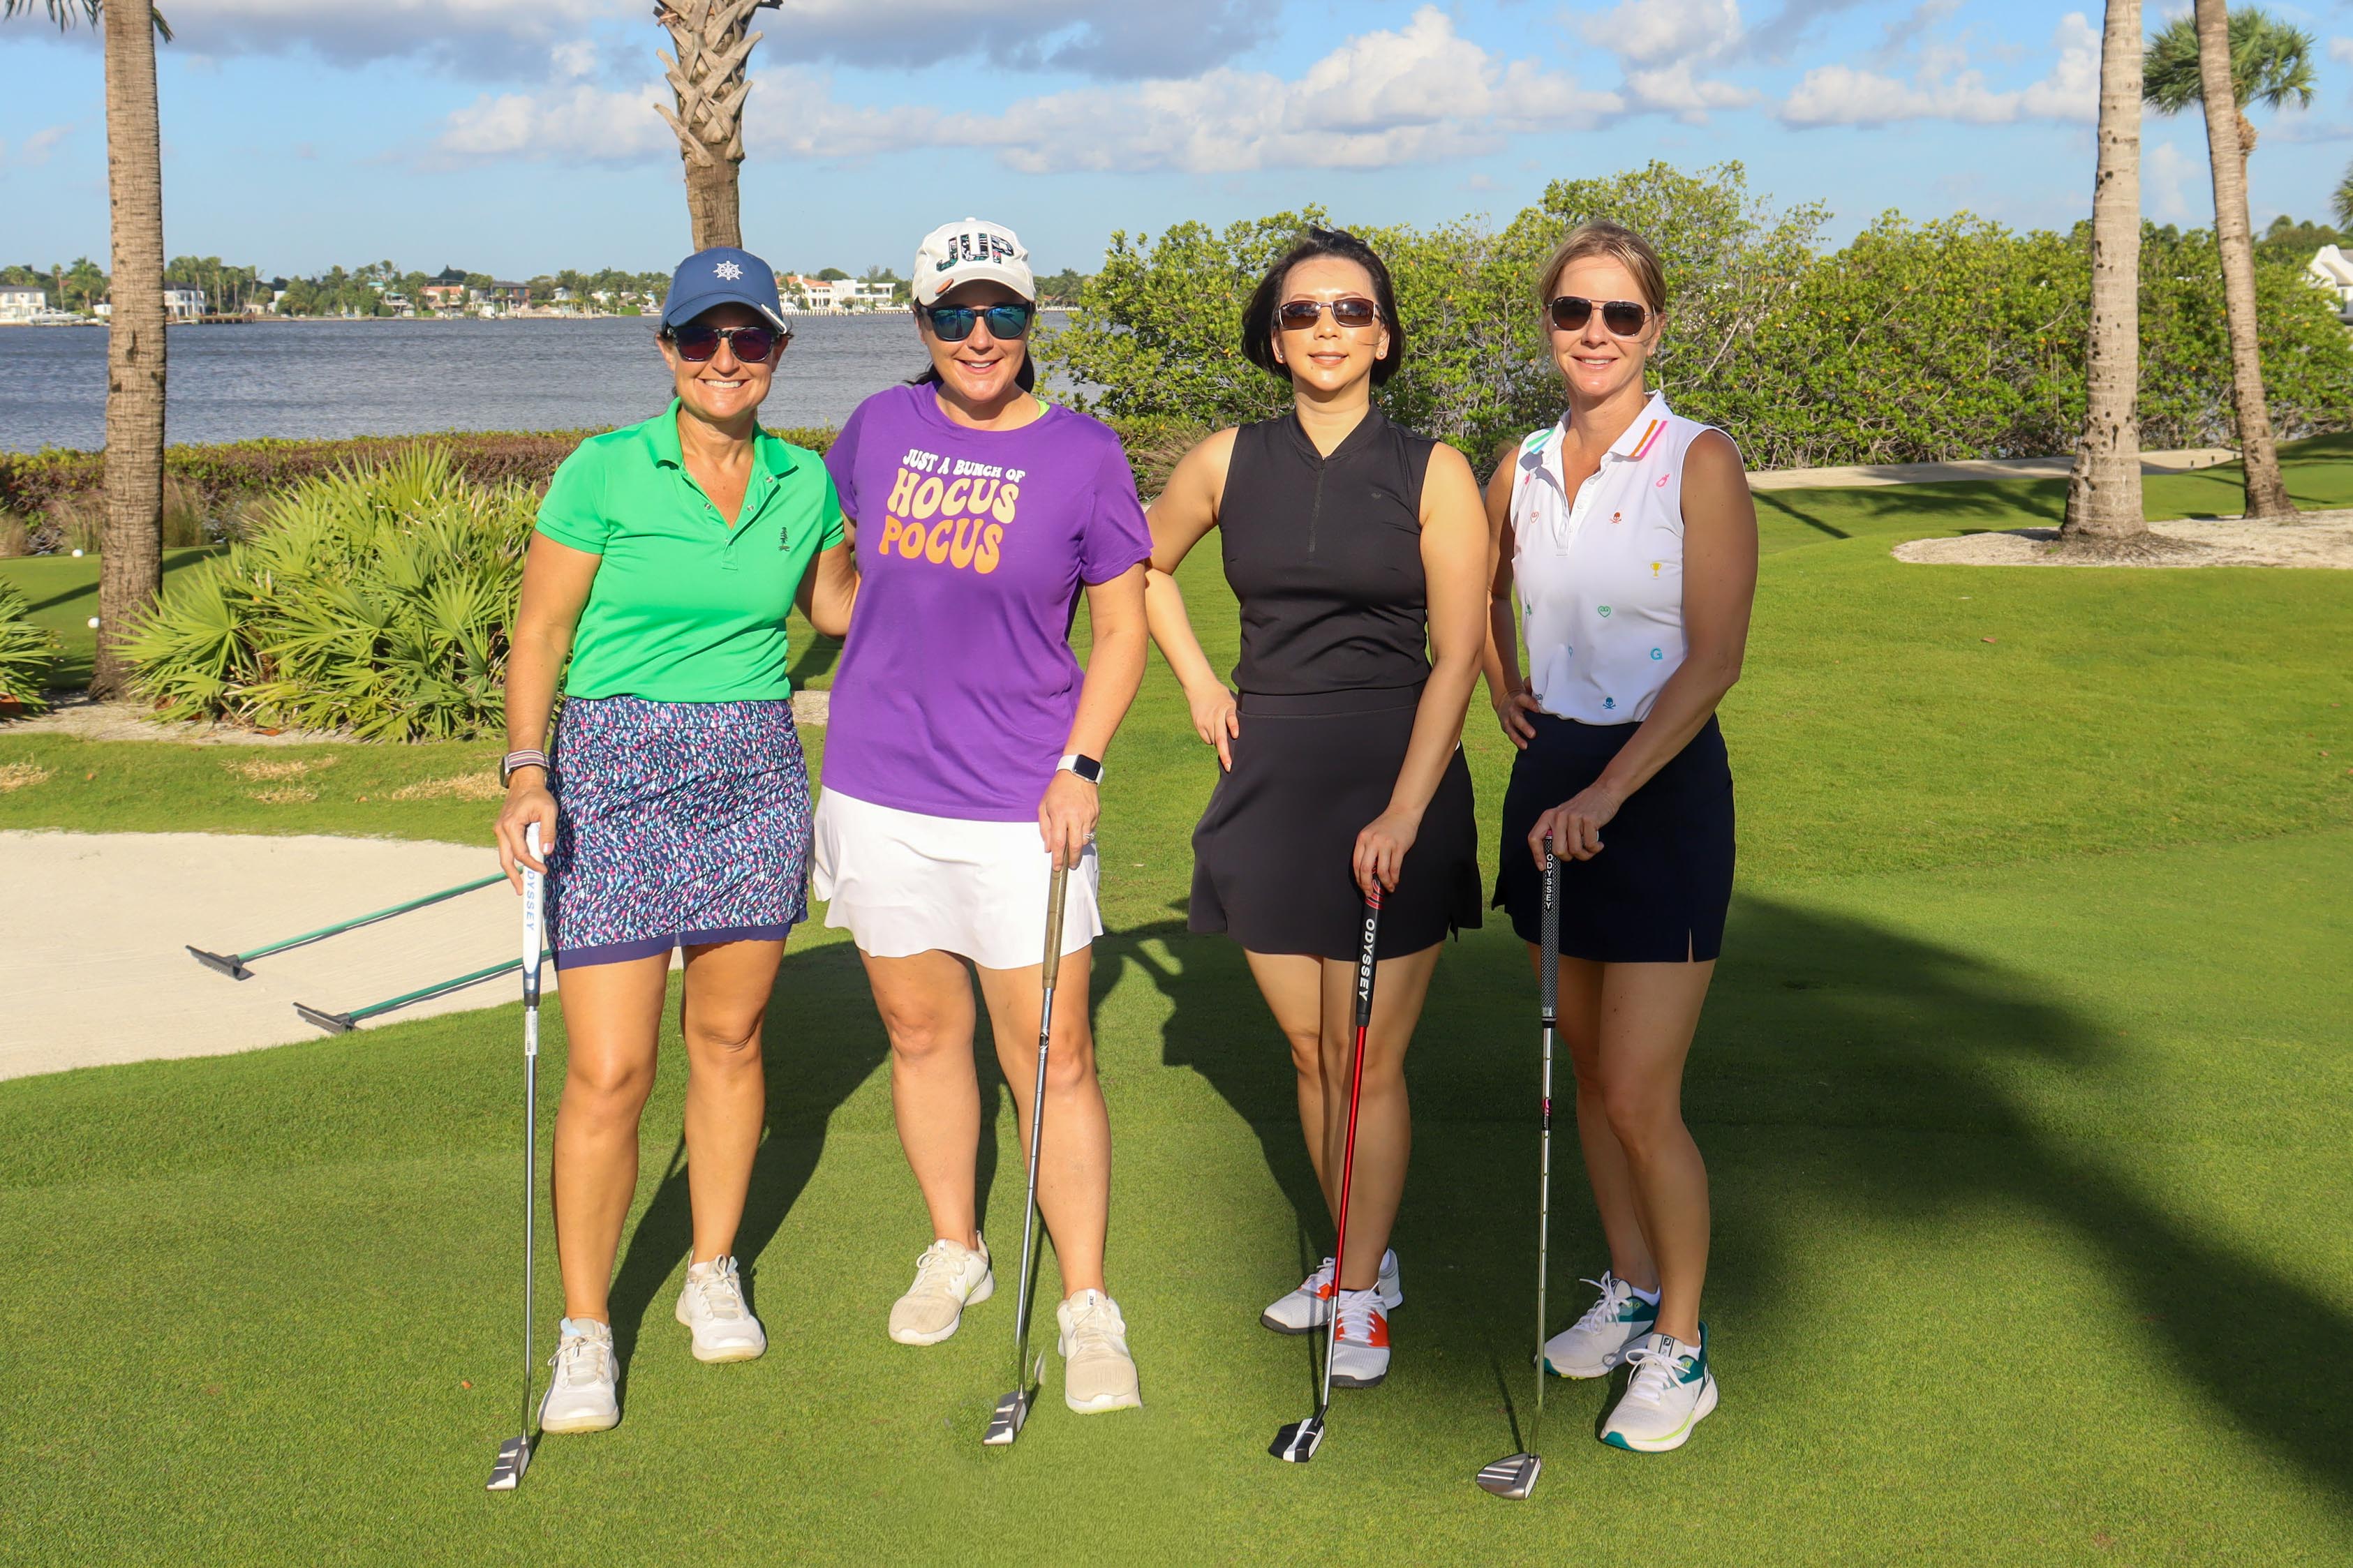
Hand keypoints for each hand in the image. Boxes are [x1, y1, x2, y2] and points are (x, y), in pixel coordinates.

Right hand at [495, 775, 557, 891]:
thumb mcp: (549, 810)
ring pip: (504, 856)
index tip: (544, 870)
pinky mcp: (503, 831)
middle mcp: (501, 829)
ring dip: (512, 871)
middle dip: (513, 877)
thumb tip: (547, 851)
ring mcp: (500, 830)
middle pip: (505, 859)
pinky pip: (507, 849)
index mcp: (511, 825)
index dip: (532, 864)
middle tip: (522, 891)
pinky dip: (513, 860)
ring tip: (521, 885)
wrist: (525, 783)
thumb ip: (548, 831)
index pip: (521, 853)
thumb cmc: (538, 796)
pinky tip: (522, 867)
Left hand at [1038, 768, 1098, 870]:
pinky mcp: (1096, 813)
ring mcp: (1087, 815)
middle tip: (1070, 865)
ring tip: (1073, 848)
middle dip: (1072, 859)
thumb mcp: (1044, 806)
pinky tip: (1079, 830)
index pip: (1059, 842)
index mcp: (1060, 815)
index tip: (1057, 868)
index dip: (1058, 858)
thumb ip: (1045, 828)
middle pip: (1076, 845)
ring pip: (1085, 839)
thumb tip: (1048, 848)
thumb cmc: (1057, 790)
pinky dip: (1084, 834)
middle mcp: (1075, 817)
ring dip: (1078, 847)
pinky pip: (1090, 830)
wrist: (1077, 774)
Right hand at [1185, 680, 1239, 770]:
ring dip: (1220, 745)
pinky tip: (1213, 729)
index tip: (1236, 735)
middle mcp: (1216, 715)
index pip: (1231, 717)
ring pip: (1214, 740)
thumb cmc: (1223, 698)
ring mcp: (1206, 720)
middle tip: (1230, 767)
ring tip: (1224, 737)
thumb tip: (1249, 738)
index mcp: (1228, 707)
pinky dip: (1212, 738)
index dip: (1234, 726)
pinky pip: (1207, 739)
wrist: (1201, 687)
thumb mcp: (1233, 702)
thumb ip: (1238, 717)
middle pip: (1220, 737)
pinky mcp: (1198, 724)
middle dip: (1225, 753)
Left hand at [1353, 805, 1422, 895]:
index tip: (1363, 888)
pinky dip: (1394, 878)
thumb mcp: (1371, 834)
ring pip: (1382, 871)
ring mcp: (1386, 844)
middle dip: (1367, 886)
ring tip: (1388, 888)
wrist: (1402, 812)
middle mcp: (1372, 841)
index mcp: (1362, 839)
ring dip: (1384, 884)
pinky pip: (1395, 868)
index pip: (1356, 864)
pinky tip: (1394, 881)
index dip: (1359, 879)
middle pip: (1366, 870)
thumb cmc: (1387, 825)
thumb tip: (1368, 874)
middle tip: (1371, 894)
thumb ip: (1367, 850)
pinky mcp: (1398, 847)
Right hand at [1494, 678, 1539, 749]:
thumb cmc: (1524, 697)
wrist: (1506, 701)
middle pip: (1517, 719)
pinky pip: (1512, 736)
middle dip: (1524, 727)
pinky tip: (1525, 747)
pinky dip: (1517, 742)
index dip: (1529, 703)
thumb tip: (1542, 683)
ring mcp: (1508, 721)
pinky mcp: (1507, 728)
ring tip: (1526, 745)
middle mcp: (1512, 710)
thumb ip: (1532, 686)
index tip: (1537, 709)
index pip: (1523, 700)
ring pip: (1511, 729)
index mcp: (1519, 699)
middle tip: (1533, 734)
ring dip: (1518, 738)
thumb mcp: (1526, 689)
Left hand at [1530, 781, 1622, 864]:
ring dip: (1585, 854)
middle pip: (1557, 851)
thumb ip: (1556, 833)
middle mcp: (1559, 816)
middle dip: (1568, 857)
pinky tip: (1598, 844)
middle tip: (1577, 852)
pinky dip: (1595, 848)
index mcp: (1549, 816)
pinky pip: (1590, 845)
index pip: (1534, 838)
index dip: (1537, 855)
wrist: (1603, 792)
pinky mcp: (1588, 820)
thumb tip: (1551, 857)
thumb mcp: (1563, 816)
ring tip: (1590, 848)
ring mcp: (1573, 818)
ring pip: (1575, 850)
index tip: (1543, 866)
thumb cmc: (1583, 808)